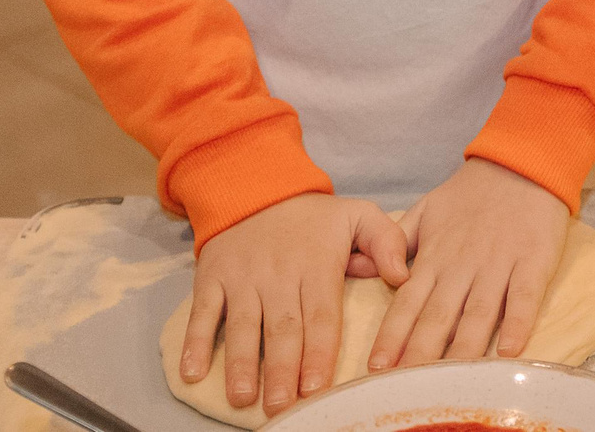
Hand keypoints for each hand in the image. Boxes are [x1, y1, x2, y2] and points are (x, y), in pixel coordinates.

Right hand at [182, 193, 408, 416]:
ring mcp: (242, 278)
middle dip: (282, 370)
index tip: (317, 386)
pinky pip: (202, 313)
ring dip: (242, 364)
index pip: (321, 316)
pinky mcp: (212, 277)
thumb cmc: (312, 217)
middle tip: (282, 406)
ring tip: (244, 398)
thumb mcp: (358, 214)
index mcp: (316, 266)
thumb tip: (402, 276)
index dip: (319, 353)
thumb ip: (386, 242)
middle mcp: (278, 276)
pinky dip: (194, 342)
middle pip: (282, 329)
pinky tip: (192, 372)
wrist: (255, 187)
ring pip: (243, 326)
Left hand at [372, 159, 570, 369]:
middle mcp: (462, 265)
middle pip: (438, 316)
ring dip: (463, 348)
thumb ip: (401, 241)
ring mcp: (498, 264)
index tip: (377, 366)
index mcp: (435, 255)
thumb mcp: (427, 209)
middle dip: (419, 352)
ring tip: (449, 379)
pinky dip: (517, 323)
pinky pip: (524, 297)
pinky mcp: (533, 261)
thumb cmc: (472, 192)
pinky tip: (508, 350)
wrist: (521, 163)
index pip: (407, 302)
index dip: (392, 335)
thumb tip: (381, 275)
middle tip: (405, 383)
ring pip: (478, 313)